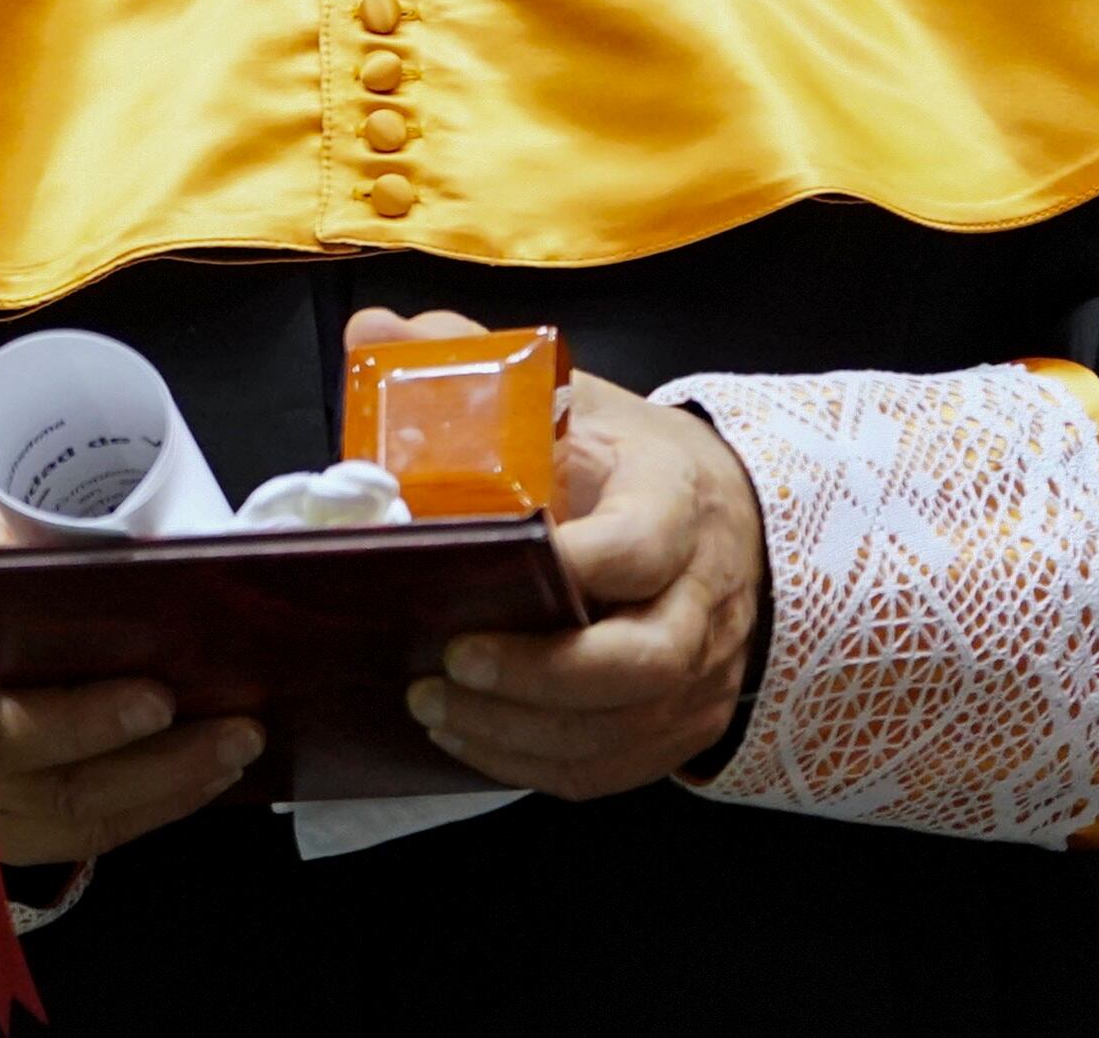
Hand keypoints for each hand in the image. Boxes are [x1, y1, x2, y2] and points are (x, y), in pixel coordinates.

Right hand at [0, 510, 266, 867]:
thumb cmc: (11, 586)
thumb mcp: (21, 540)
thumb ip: (68, 541)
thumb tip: (159, 550)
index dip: (50, 672)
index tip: (145, 682)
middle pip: (7, 741)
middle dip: (102, 731)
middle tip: (181, 706)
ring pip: (57, 800)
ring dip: (156, 778)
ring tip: (235, 744)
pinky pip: (82, 834)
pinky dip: (154, 808)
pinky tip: (210, 777)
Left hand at [356, 307, 765, 795]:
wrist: (725, 520)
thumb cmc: (625, 460)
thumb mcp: (569, 397)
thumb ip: (470, 362)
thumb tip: (373, 331)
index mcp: (675, 504)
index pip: (640, 546)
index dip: (574, 568)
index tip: (493, 567)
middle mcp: (700, 599)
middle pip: (642, 661)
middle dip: (539, 675)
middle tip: (446, 661)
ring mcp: (700, 672)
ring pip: (625, 727)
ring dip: (522, 732)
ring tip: (431, 707)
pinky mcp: (681, 723)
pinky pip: (613, 766)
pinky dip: (538, 765)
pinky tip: (469, 740)